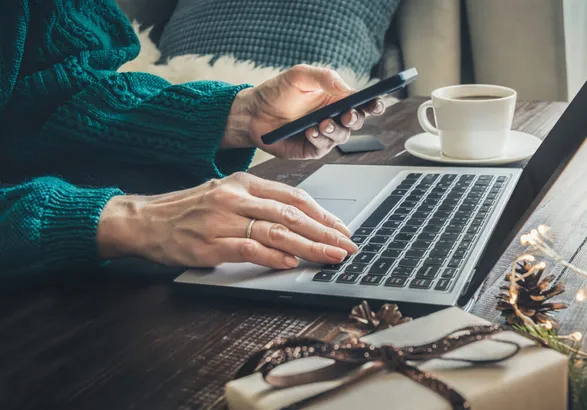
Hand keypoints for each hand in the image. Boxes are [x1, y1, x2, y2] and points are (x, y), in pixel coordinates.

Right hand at [97, 172, 356, 268]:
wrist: (145, 220)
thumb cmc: (188, 211)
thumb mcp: (226, 195)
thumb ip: (259, 205)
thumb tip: (299, 222)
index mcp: (244, 183)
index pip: (294, 196)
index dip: (323, 214)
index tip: (342, 228)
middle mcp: (236, 197)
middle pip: (292, 213)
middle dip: (325, 232)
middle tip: (348, 245)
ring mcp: (223, 219)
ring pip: (277, 230)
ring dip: (310, 246)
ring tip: (331, 256)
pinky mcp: (210, 242)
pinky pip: (250, 248)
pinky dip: (275, 256)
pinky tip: (293, 262)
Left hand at [223, 64, 385, 158]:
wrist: (252, 113)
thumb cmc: (276, 92)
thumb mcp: (300, 76)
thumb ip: (324, 77)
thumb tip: (347, 88)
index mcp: (336, 99)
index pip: (362, 103)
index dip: (374, 104)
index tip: (377, 103)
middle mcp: (333, 118)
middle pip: (357, 122)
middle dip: (355, 119)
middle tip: (347, 115)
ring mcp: (323, 135)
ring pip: (342, 137)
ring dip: (335, 130)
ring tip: (322, 124)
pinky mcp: (311, 149)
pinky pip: (323, 148)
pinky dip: (319, 140)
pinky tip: (311, 132)